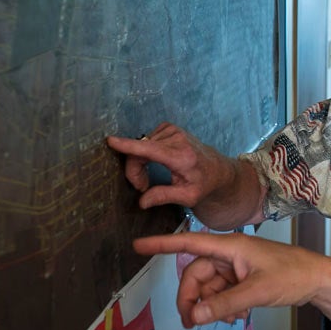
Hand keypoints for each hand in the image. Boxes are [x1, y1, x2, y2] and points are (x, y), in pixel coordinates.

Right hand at [107, 123, 258, 221]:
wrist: (219, 170)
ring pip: (141, 146)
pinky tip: (154, 162)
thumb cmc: (204, 184)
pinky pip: (146, 140)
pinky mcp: (170, 128)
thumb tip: (142, 202)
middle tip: (142, 187)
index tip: (111, 141)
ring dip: (140, 162)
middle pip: (140, 151)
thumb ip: (164, 197)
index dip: (128, 146)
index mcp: (182, 156)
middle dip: (135, 170)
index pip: (150, 149)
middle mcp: (178, 140)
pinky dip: (145, 152)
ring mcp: (174, 131)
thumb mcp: (188, 197)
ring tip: (150, 178)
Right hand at [134, 231, 330, 327]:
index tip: (138, 246)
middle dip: (192, 299)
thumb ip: (225, 304)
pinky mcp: (243, 279)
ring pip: (208, 287)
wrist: (319, 280)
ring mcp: (236, 267)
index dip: (163, 245)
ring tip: (225, 320)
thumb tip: (196, 316)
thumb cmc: (293, 275)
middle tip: (192, 323)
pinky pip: (221, 293)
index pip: (189, 243)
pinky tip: (234, 317)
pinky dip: (222, 306)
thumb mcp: (258, 291)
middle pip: (196, 275)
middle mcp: (229, 254)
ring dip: (210, 306)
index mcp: (231, 246)